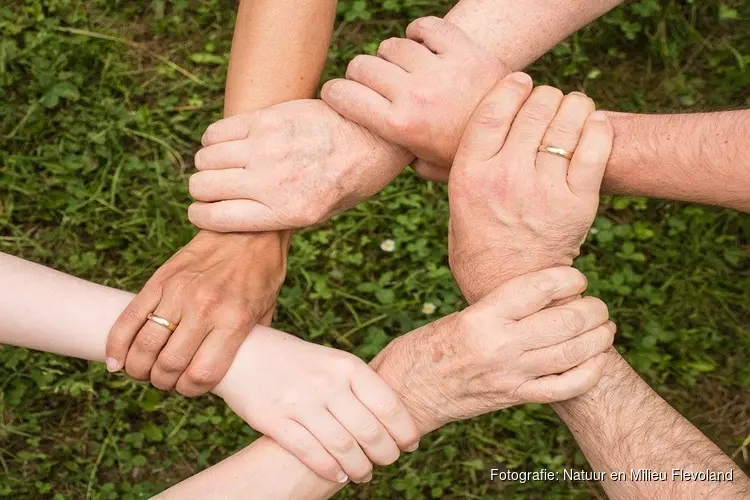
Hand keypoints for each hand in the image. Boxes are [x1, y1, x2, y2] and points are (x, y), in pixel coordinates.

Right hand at [105, 231, 287, 395]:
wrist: (247, 230)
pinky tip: (116, 361)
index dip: (191, 390)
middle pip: (169, 365)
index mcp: (234, 320)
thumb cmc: (261, 275)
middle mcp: (204, 308)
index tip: (190, 387)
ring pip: (144, 346)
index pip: (201, 374)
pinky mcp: (159, 280)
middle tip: (166, 380)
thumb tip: (227, 374)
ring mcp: (178, 293)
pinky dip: (117, 345)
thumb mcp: (265, 313)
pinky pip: (128, 319)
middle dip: (164, 382)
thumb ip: (245, 344)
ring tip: (144, 372)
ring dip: (139, 369)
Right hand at [187, 99, 411, 231]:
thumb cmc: (346, 181)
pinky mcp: (268, 119)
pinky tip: (226, 143)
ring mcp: (268, 148)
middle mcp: (272, 182)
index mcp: (285, 213)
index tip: (200, 210)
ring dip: (207, 164)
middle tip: (213, 187)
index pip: (215, 218)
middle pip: (203, 186)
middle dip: (201, 190)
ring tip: (221, 164)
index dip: (199, 214)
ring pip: (206, 158)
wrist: (372, 139)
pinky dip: (213, 140)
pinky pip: (217, 131)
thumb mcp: (318, 215)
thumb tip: (233, 216)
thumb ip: (277, 217)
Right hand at [213, 326, 419, 483]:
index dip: (405, 431)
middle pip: (369, 431)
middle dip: (385, 454)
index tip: (411, 444)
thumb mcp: (332, 361)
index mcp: (346, 365)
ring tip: (364, 474)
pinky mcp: (274, 420)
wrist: (243, 352)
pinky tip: (339, 474)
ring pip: (343, 447)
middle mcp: (326, 383)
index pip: (388, 405)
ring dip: (360, 467)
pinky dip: (329, 469)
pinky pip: (310, 453)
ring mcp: (299, 402)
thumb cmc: (297, 361)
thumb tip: (394, 421)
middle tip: (388, 461)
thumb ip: (359, 386)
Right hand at [321, 16, 506, 180]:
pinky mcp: (464, 51)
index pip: (344, 95)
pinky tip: (424, 46)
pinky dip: (420, 32)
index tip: (338, 94)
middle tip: (375, 83)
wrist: (517, 137)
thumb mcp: (428, 167)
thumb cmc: (466, 155)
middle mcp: (416, 96)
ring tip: (405, 69)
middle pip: (362, 65)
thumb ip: (399, 155)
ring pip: (392, 45)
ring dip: (393, 56)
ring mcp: (441, 71)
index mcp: (400, 127)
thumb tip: (377, 148)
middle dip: (361, 74)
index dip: (334, 92)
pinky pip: (427, 26)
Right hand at [370, 267, 613, 433]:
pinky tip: (596, 361)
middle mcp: (499, 345)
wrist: (404, 394)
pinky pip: (563, 388)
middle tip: (597, 304)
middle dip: (593, 309)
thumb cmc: (424, 349)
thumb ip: (498, 308)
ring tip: (605, 327)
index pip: (539, 288)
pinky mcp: (513, 397)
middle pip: (565, 321)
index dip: (568, 278)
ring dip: (598, 338)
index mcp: (481, 317)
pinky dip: (589, 373)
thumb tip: (541, 295)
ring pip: (572, 353)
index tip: (576, 277)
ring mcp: (510, 375)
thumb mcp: (458, 316)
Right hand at [448, 75, 613, 302]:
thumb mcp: (455, 204)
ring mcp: (542, 190)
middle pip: (533, 109)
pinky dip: (599, 128)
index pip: (493, 110)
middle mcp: (504, 177)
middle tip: (550, 100)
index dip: (511, 86)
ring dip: (574, 105)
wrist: (509, 289)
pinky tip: (595, 124)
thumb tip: (452, 136)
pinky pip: (595, 148)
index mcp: (470, 174)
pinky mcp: (577, 204)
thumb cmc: (479, 244)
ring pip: (567, 121)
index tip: (522, 80)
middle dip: (545, 96)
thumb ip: (462, 167)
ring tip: (575, 108)